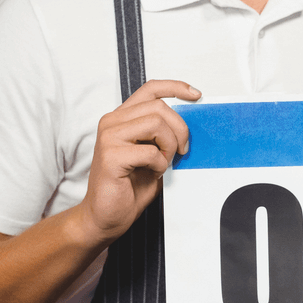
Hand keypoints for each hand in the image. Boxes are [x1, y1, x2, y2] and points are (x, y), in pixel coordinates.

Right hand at [74, 80, 200, 245]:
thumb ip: (163, 133)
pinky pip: (151, 151)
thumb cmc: (129, 185)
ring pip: (156, 124)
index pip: (150, 89)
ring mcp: (109, 137)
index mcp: (123, 118)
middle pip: (159, 107)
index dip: (175, 87)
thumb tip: (190, 120)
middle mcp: (112, 122)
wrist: (107, 215)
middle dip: (180, 129)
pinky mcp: (111, 155)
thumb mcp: (153, 152)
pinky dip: (159, 165)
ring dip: (168, 146)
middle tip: (180, 150)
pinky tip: (151, 174)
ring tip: (162, 163)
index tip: (196, 95)